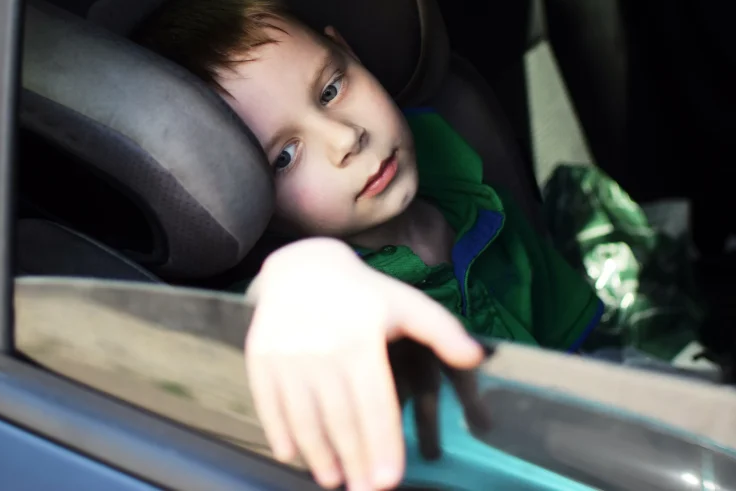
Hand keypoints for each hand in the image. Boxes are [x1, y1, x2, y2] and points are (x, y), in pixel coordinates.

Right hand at [245, 237, 485, 489]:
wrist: (302, 266)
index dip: (383, 445)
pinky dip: (280, 433)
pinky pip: (269, 404)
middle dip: (355, 461)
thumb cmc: (363, 293)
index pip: (375, 404)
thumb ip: (442, 331)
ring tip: (333, 480)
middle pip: (340, 419)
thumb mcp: (406, 303)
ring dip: (319, 455)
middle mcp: (321, 347)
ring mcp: (286, 353)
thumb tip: (476, 358)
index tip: (389, 480)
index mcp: (361, 338)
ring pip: (304, 417)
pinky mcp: (260, 357)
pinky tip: (294, 455)